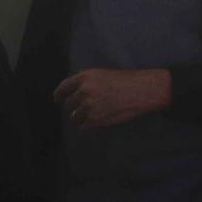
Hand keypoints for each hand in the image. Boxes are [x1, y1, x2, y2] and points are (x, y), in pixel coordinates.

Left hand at [53, 68, 171, 129]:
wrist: (142, 89)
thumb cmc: (127, 81)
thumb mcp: (103, 74)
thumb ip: (87, 82)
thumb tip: (75, 94)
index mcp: (85, 77)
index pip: (63, 88)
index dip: (59, 95)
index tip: (58, 100)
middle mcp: (83, 90)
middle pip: (68, 105)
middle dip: (74, 110)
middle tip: (85, 111)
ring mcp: (88, 105)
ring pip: (75, 118)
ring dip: (82, 119)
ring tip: (96, 116)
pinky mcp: (94, 118)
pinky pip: (84, 126)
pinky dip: (90, 126)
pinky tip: (100, 121)